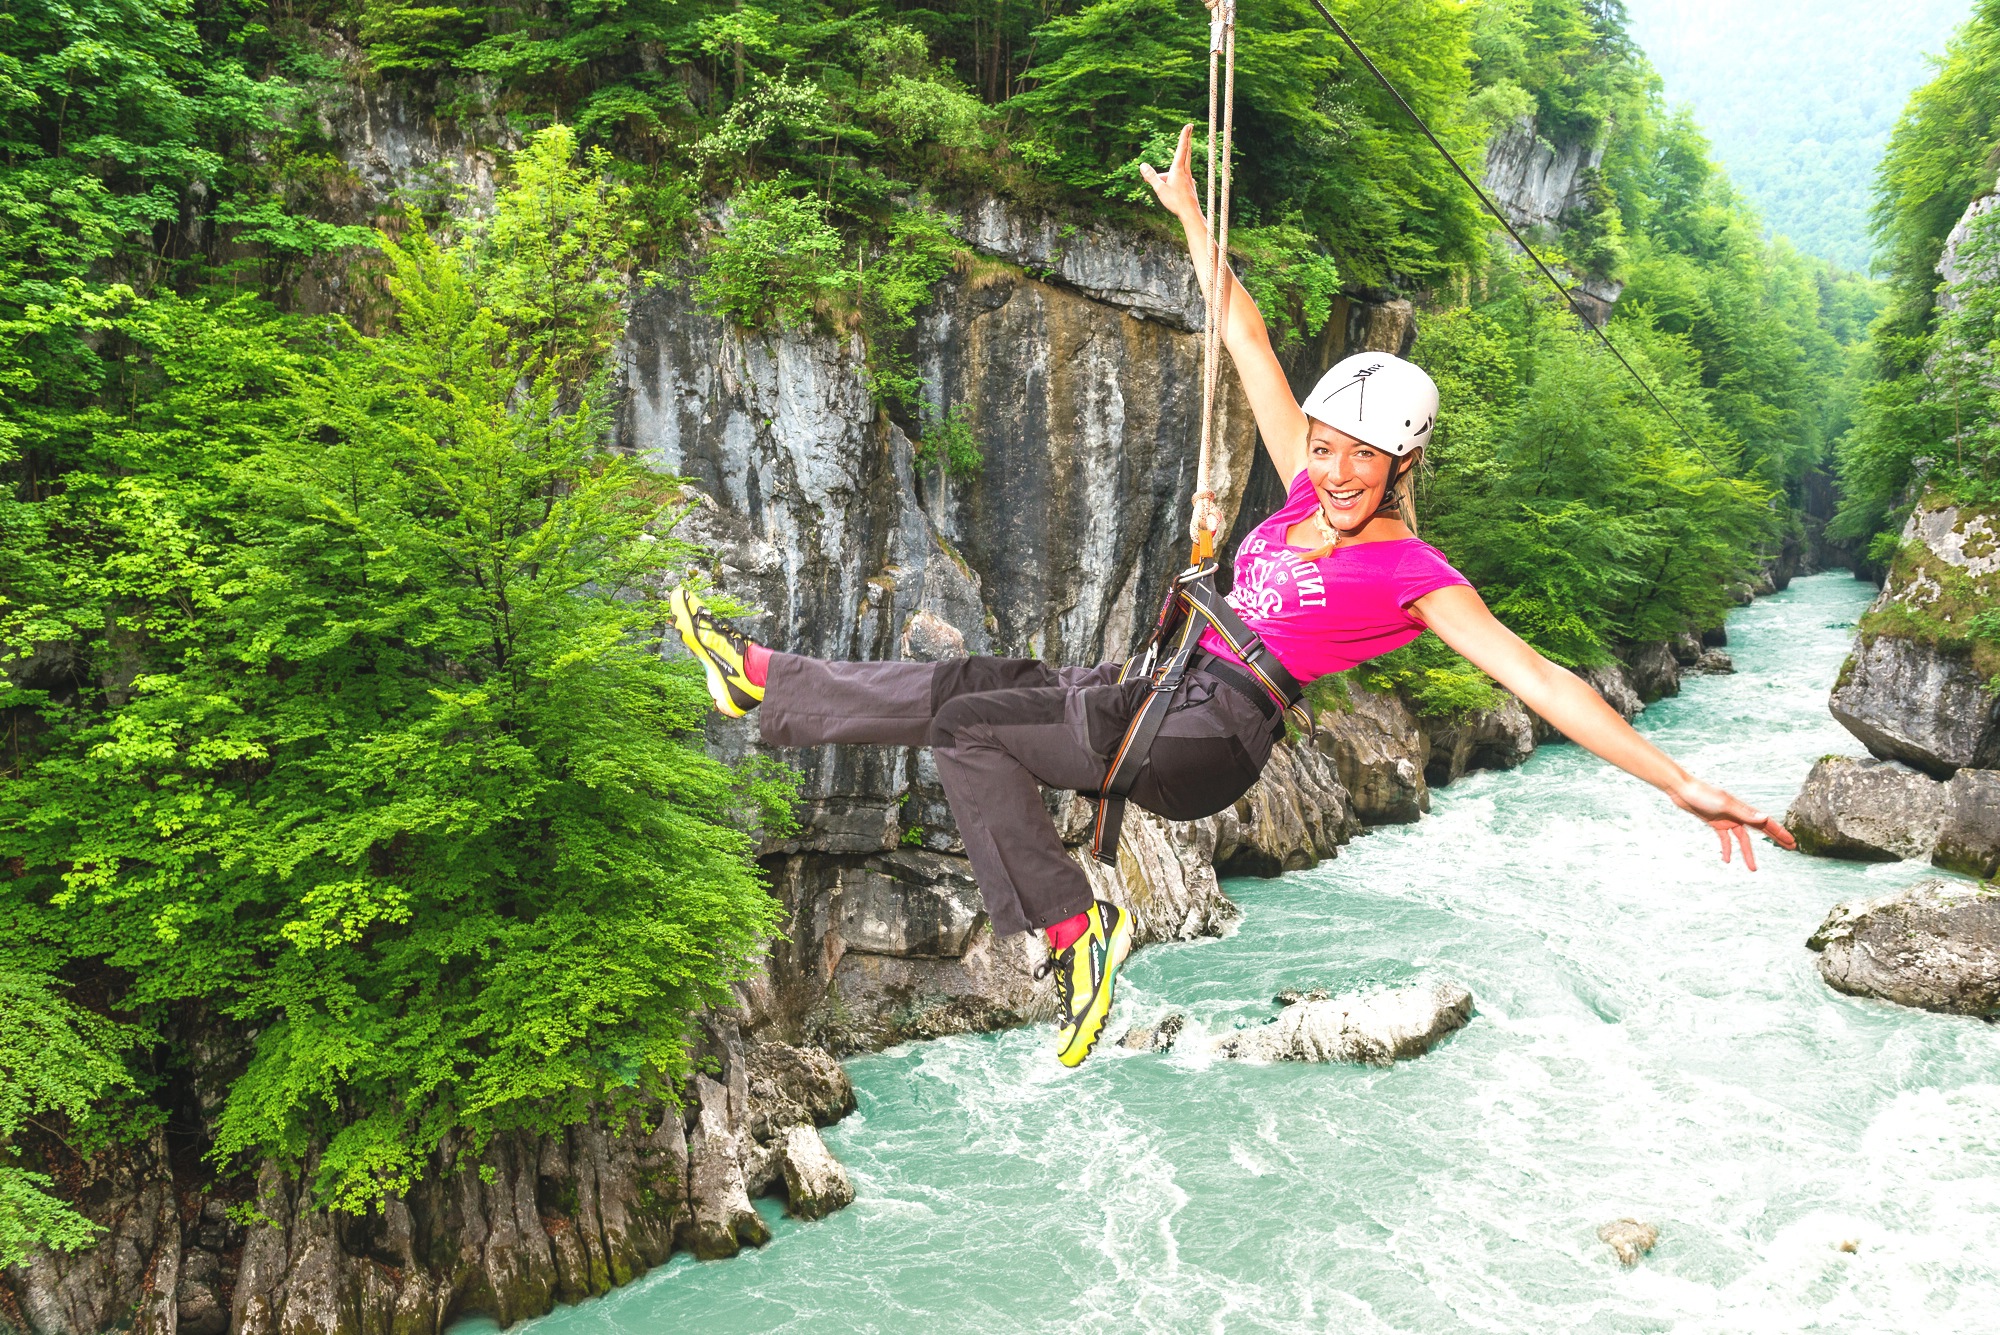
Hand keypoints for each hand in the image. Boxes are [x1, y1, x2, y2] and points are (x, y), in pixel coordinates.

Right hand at [1139, 124, 1201, 223]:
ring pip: (1180, 168)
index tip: (1189, 125)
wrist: (1190, 214)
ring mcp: (1188, 178)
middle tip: (1190, 128)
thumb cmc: (1175, 202)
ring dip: (1172, 168)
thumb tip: (1142, 165)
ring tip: (1161, 184)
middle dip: (1187, 139)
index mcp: (1178, 169)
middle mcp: (1185, 171)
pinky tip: (1173, 188)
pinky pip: (1180, 178)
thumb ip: (1151, 177)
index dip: (1184, 136)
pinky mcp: (1189, 185)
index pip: (1182, 148)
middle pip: (1186, 152)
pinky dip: (1174, 178)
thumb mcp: (1159, 189)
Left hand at [1668, 777, 1795, 869]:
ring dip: (1747, 853)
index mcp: (1743, 809)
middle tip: (1790, 848)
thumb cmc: (1703, 794)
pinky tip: (1726, 860)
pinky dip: (1726, 849)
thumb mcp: (1725, 804)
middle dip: (1775, 839)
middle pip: (1761, 829)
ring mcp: (1727, 819)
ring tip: (1753, 869)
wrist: (1682, 790)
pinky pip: (1724, 839)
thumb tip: (1765, 818)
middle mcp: (1738, 814)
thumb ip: (1745, 813)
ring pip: (1742, 839)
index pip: (1766, 823)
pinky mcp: (1715, 822)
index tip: (1792, 842)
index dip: (1780, 833)